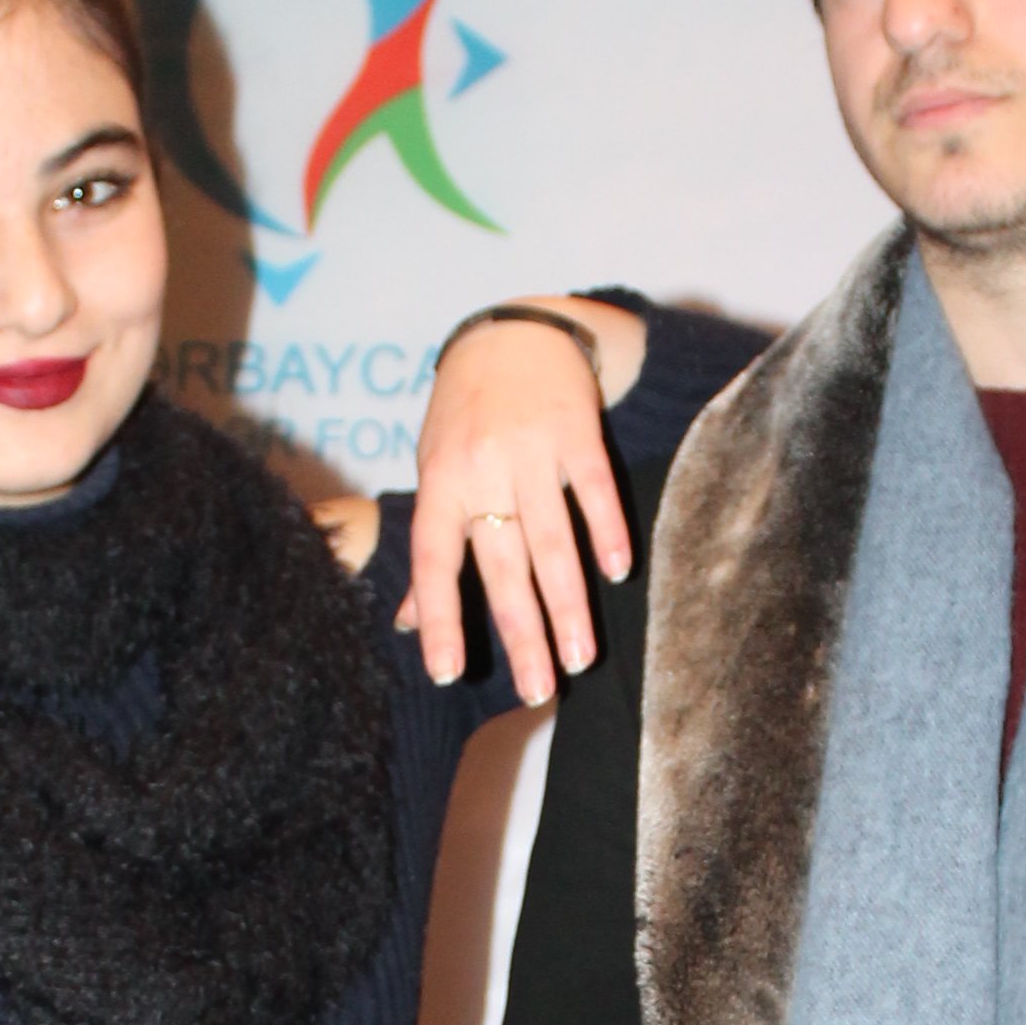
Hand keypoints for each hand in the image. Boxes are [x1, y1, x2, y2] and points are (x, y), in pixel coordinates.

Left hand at [402, 301, 644, 701]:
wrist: (512, 333)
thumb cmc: (465, 414)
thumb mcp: (435, 470)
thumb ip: (433, 545)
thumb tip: (407, 623)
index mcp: (440, 485)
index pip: (434, 562)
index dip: (440, 619)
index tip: (447, 675)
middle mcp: (482, 470)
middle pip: (503, 565)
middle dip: (521, 633)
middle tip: (536, 690)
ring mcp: (531, 451)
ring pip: (552, 540)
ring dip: (568, 604)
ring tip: (580, 657)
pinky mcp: (576, 432)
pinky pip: (593, 491)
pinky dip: (608, 533)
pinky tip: (618, 575)